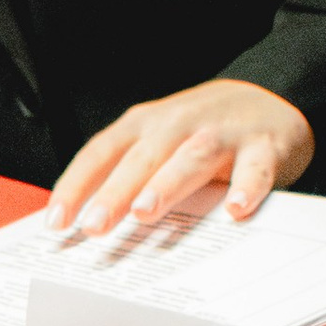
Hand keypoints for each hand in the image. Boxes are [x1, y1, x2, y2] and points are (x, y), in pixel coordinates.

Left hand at [47, 80, 315, 234]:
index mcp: (144, 126)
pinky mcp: (263, 146)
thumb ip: (125, 176)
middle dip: (115, 193)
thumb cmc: (200, 132)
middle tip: (94, 227)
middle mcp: (178, 125)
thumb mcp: (157, 143)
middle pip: (141, 159)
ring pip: (191, 158)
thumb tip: (83, 227)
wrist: (268, 98)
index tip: (56, 223)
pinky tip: (237, 210)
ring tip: (145, 212)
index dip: (76, 186)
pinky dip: (247, 187)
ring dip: (166, 184)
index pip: (101, 153)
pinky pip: (255, 168)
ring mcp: (222, 133)